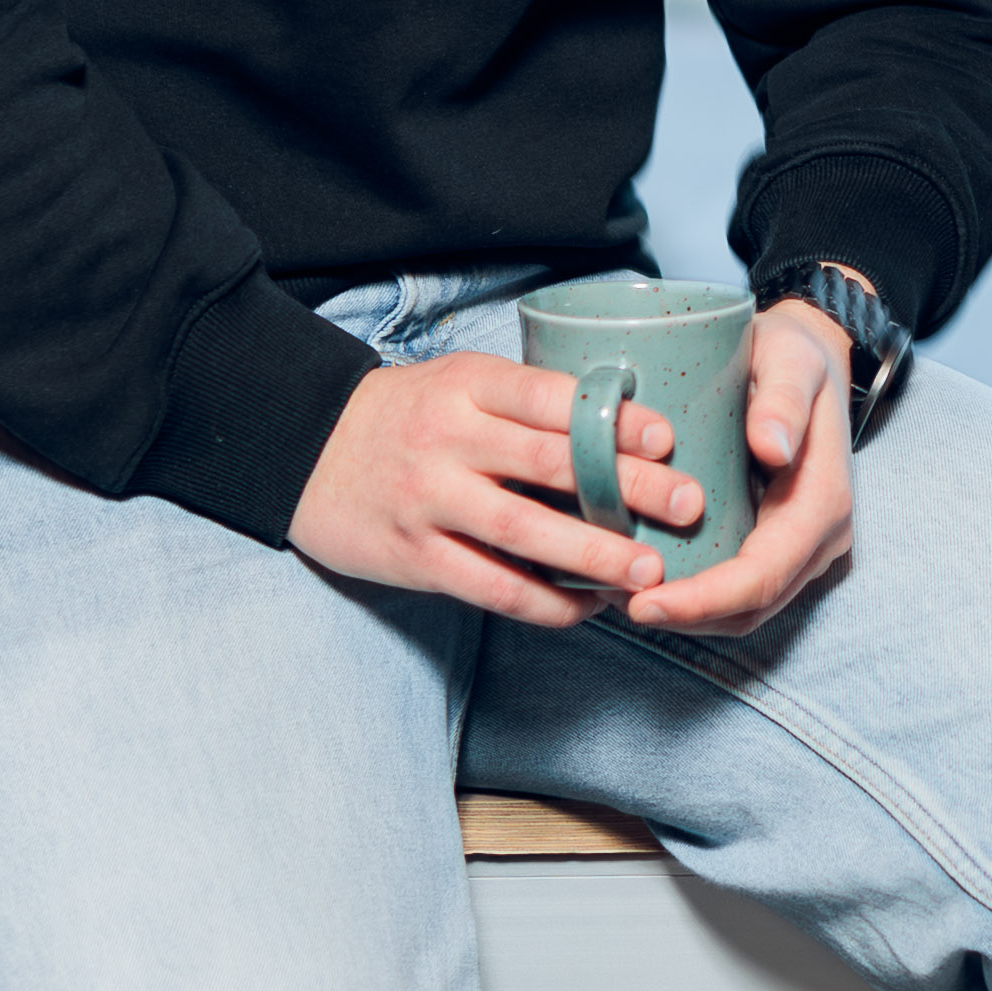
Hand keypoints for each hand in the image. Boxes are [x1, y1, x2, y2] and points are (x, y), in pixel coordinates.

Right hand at [287, 350, 672, 623]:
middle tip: (688, 505)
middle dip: (628, 488)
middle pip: (553, 464)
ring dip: (594, 556)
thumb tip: (623, 422)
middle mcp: (449, 440)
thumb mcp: (460, 383)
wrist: (304, 449)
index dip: (614, 419)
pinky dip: (543, 602)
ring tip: (649, 571)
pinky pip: (489, 586)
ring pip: (525, 533)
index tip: (667, 440)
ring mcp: (429, 500)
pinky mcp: (413, 556)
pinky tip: (586, 607)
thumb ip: (525, 402)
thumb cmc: (406, 414)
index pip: (552, 399)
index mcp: (468, 386)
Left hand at [621, 299, 859, 639]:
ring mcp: (801, 547)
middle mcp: (819, 537)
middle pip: (750, 607)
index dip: (703, 599)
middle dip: (684, 615)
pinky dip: (694, 598)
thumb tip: (772, 447)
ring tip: (618, 594)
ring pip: (742, 610)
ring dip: (685, 614)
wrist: (806, 356)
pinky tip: (644, 578)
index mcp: (823, 502)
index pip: (763, 575)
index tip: (642, 601)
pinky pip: (737, 590)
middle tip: (612, 601)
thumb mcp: (791, 360)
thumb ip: (784, 399)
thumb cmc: (792, 355)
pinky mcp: (777, 544)